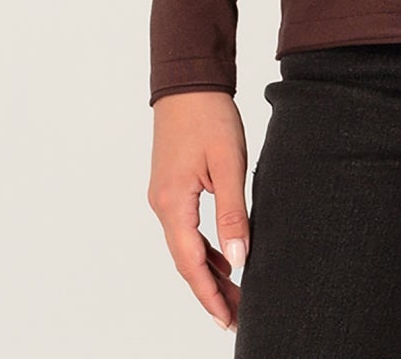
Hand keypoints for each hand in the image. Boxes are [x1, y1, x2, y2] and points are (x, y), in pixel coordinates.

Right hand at [147, 91, 250, 333]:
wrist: (189, 81)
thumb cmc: (208, 115)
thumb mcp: (229, 164)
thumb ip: (233, 213)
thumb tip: (238, 260)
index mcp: (172, 204)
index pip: (191, 264)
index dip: (210, 295)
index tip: (227, 319)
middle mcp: (162, 205)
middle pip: (186, 262)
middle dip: (210, 291)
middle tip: (235, 317)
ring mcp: (165, 196)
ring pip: (187, 247)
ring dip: (209, 271)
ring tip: (235, 293)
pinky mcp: (172, 187)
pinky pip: (187, 229)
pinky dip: (205, 248)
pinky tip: (224, 256)